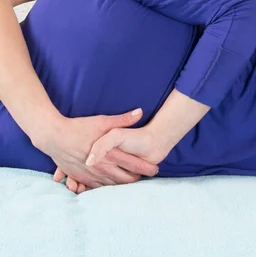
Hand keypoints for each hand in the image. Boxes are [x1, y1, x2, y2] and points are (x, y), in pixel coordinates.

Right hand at [34, 108, 158, 191]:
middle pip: (124, 179)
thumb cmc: (80, 127)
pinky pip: (97, 188)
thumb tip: (140, 112)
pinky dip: (106, 188)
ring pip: (111, 185)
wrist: (55, 137)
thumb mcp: (103, 121)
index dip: (145, 168)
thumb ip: (123, 119)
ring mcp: (91, 175)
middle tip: (144, 179)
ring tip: (131, 184)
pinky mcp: (81, 177)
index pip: (133, 165)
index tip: (155, 169)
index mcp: (111, 154)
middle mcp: (103, 167)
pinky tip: (111, 188)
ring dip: (122, 186)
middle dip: (135, 179)